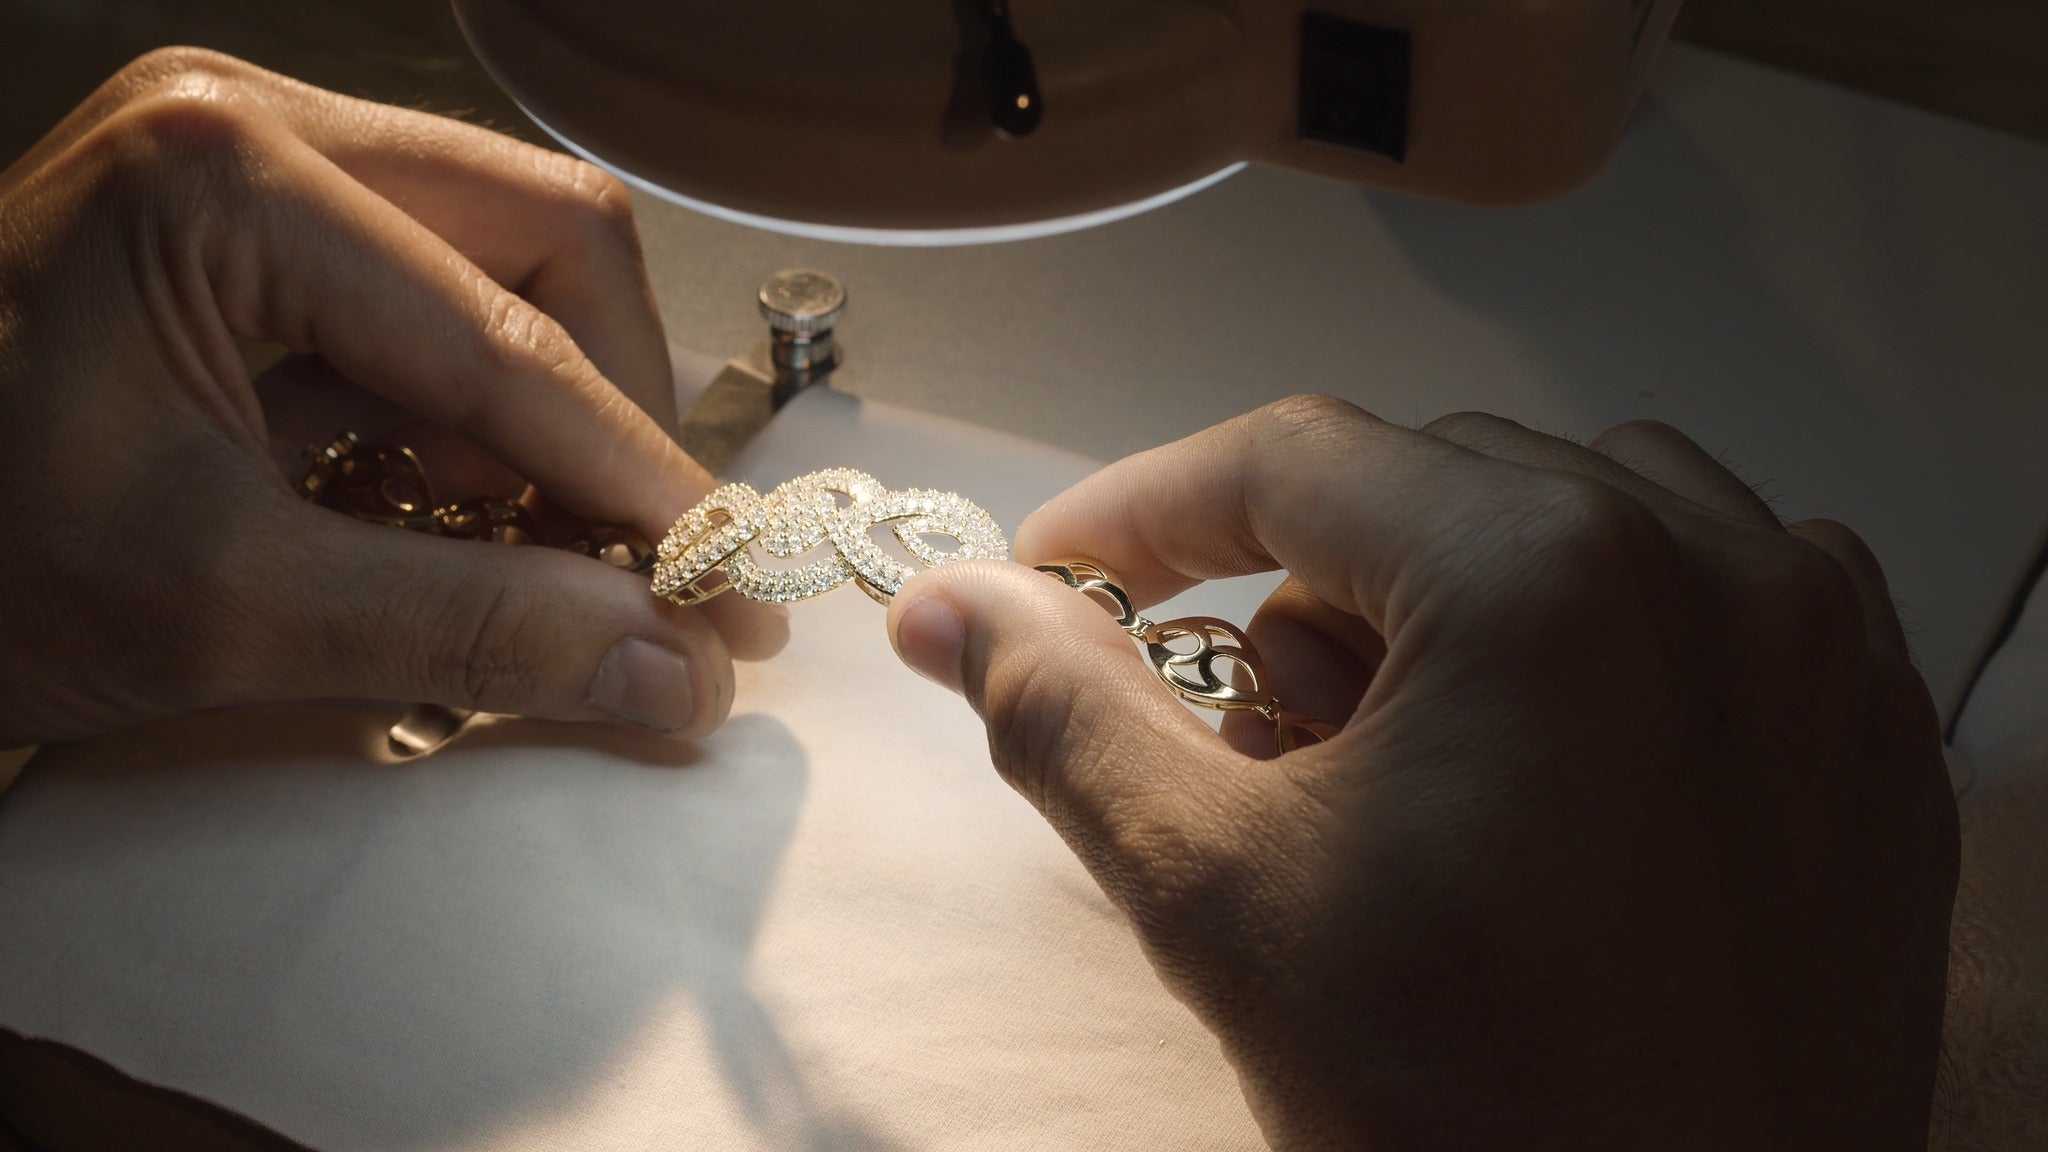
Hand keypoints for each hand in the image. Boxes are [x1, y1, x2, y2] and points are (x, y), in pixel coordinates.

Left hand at [0, 48, 784, 747]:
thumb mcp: (219, 611)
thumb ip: (468, 634)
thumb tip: (670, 671)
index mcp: (229, 180)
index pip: (507, 340)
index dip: (639, 488)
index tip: (729, 598)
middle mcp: (255, 125)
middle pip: (549, 245)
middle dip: (614, 420)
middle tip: (647, 567)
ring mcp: (253, 163)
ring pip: (510, 263)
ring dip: (556, 424)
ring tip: (556, 562)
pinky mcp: (252, 227)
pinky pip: (437, 300)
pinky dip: (480, 423)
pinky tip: (473, 524)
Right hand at [888, 397, 1958, 1149]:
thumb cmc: (1461, 1112)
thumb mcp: (1216, 893)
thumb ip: (1063, 714)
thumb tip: (946, 608)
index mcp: (1546, 577)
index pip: (1292, 462)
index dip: (1147, 510)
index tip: (1065, 573)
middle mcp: (1718, 566)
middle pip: (1426, 487)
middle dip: (1309, 597)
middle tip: (1259, 748)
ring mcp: (1822, 642)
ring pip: (1568, 520)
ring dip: (1455, 608)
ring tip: (1411, 773)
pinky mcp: (1876, 723)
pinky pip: (1707, 593)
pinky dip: (1600, 645)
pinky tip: (1544, 780)